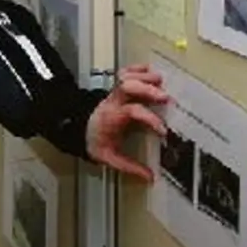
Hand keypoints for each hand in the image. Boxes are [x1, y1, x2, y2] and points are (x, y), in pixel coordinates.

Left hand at [85, 63, 170, 181]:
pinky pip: (125, 72)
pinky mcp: (116, 88)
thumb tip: (150, 177)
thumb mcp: (109, 158)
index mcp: (112, 118)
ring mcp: (114, 93)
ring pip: (127, 77)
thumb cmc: (95, 141)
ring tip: (162, 82)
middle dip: (148, 90)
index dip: (149, 118)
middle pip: (128, 87)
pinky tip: (150, 71)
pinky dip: (138, 69)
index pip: (132, 112)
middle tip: (166, 98)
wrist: (79, 129)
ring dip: (145, 77)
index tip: (163, 130)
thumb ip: (129, 167)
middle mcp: (113, 102)